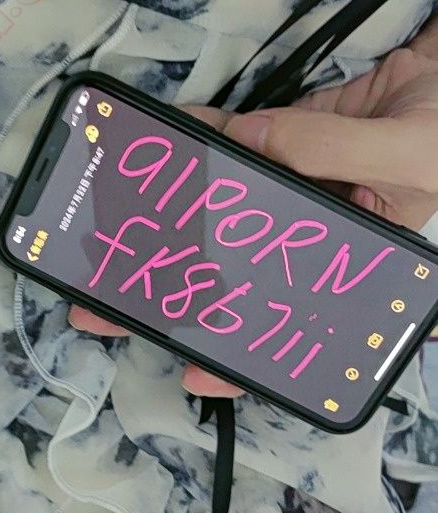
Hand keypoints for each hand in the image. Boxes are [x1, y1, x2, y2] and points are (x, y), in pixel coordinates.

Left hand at [70, 15, 437, 396]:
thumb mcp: (405, 157)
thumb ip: (331, 151)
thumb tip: (248, 143)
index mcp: (348, 271)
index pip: (291, 329)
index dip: (241, 356)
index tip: (190, 370)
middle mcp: (306, 242)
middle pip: (232, 274)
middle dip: (171, 288)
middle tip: (107, 301)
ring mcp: (287, 194)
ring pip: (220, 215)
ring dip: (169, 215)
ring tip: (113, 227)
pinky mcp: (279, 145)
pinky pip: (232, 148)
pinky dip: (198, 142)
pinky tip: (161, 142)